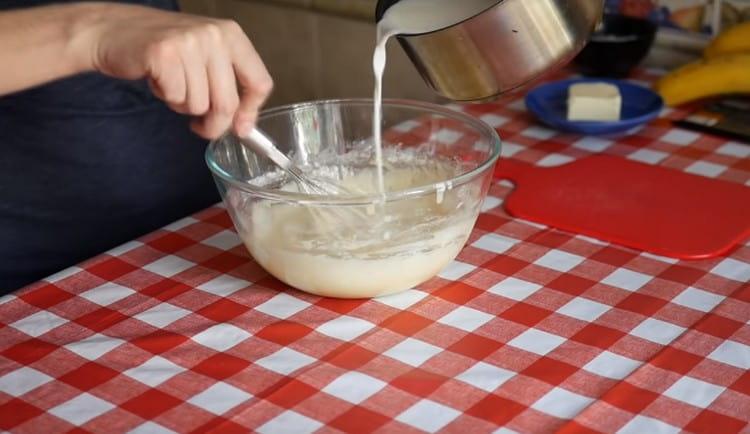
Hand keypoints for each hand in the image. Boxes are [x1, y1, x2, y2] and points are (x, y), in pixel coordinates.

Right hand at [85, 3, 272, 137]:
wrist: (111, 30)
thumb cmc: (162, 49)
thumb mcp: (205, 56)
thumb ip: (228, 84)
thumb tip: (245, 126)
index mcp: (231, 34)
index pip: (260, 82)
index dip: (250, 112)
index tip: (241, 128)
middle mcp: (214, 35)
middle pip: (228, 103)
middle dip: (213, 124)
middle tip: (199, 125)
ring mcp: (189, 43)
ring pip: (200, 105)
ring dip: (184, 105)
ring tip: (172, 83)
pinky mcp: (164, 54)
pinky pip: (176, 98)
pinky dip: (166, 97)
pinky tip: (158, 78)